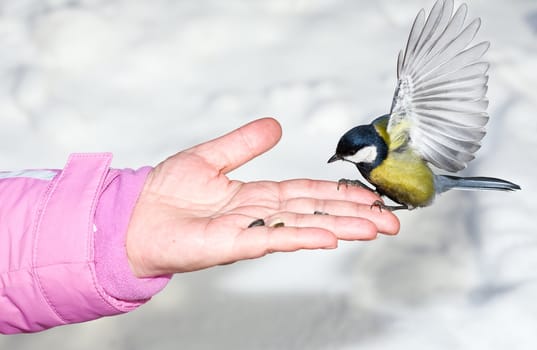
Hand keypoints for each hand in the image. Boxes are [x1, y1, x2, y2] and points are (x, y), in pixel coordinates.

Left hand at [126, 118, 398, 276]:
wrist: (135, 217)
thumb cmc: (165, 193)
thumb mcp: (210, 157)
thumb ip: (243, 144)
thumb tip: (276, 126)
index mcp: (257, 195)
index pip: (308, 193)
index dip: (340, 193)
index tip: (370, 196)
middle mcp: (260, 214)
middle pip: (316, 210)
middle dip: (355, 214)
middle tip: (392, 219)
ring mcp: (250, 229)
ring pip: (305, 226)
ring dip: (342, 226)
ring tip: (377, 228)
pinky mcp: (233, 243)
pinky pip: (274, 238)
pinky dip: (304, 237)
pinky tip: (330, 236)